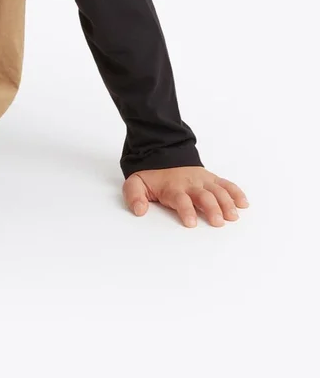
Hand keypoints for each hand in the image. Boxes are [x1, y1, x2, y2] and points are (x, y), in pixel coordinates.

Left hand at [123, 166, 248, 227]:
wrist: (163, 155)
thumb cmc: (152, 176)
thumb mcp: (136, 183)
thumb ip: (134, 196)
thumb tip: (139, 211)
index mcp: (172, 188)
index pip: (181, 199)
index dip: (186, 210)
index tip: (191, 222)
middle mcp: (190, 184)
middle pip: (204, 196)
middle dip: (212, 209)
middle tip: (217, 222)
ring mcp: (203, 181)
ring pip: (218, 191)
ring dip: (227, 203)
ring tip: (233, 216)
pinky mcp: (212, 179)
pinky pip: (226, 184)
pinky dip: (236, 193)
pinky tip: (243, 204)